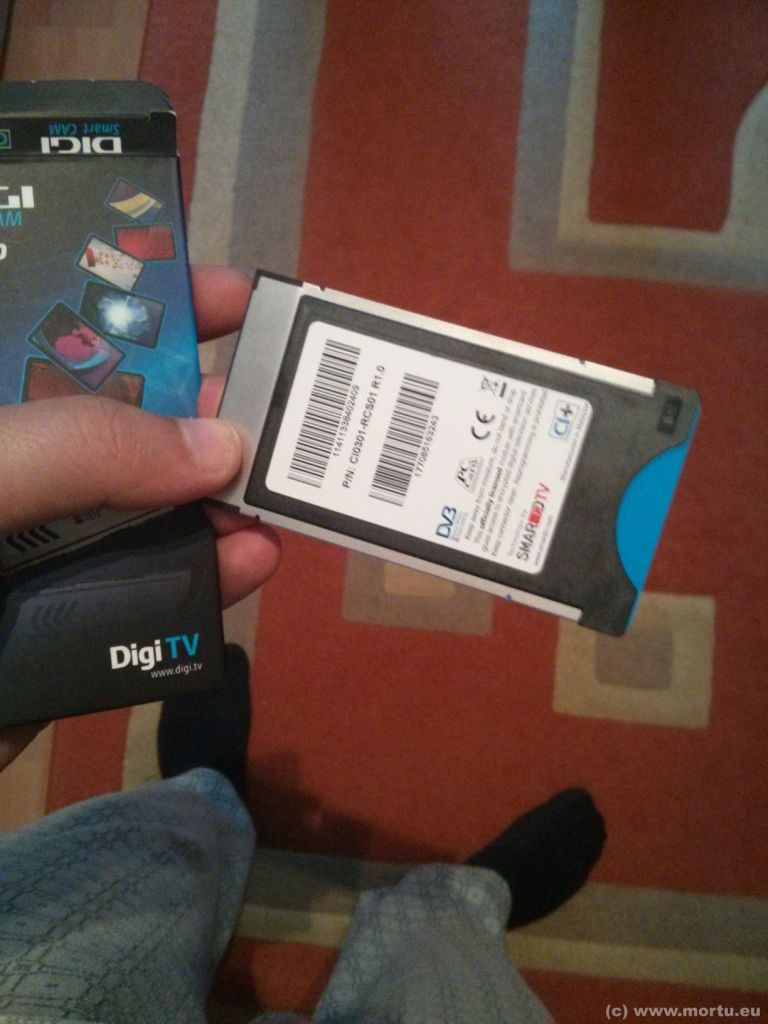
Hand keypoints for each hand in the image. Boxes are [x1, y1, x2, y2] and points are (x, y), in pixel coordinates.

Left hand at [0, 264, 280, 769]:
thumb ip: (72, 451)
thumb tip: (217, 446)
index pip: (41, 327)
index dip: (128, 301)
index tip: (219, 293)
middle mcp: (5, 476)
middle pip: (104, 418)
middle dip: (192, 406)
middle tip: (276, 396)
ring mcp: (24, 557)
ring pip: (134, 512)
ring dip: (210, 497)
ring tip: (280, 487)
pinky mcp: (48, 634)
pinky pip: (139, 597)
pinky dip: (202, 579)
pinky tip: (252, 561)